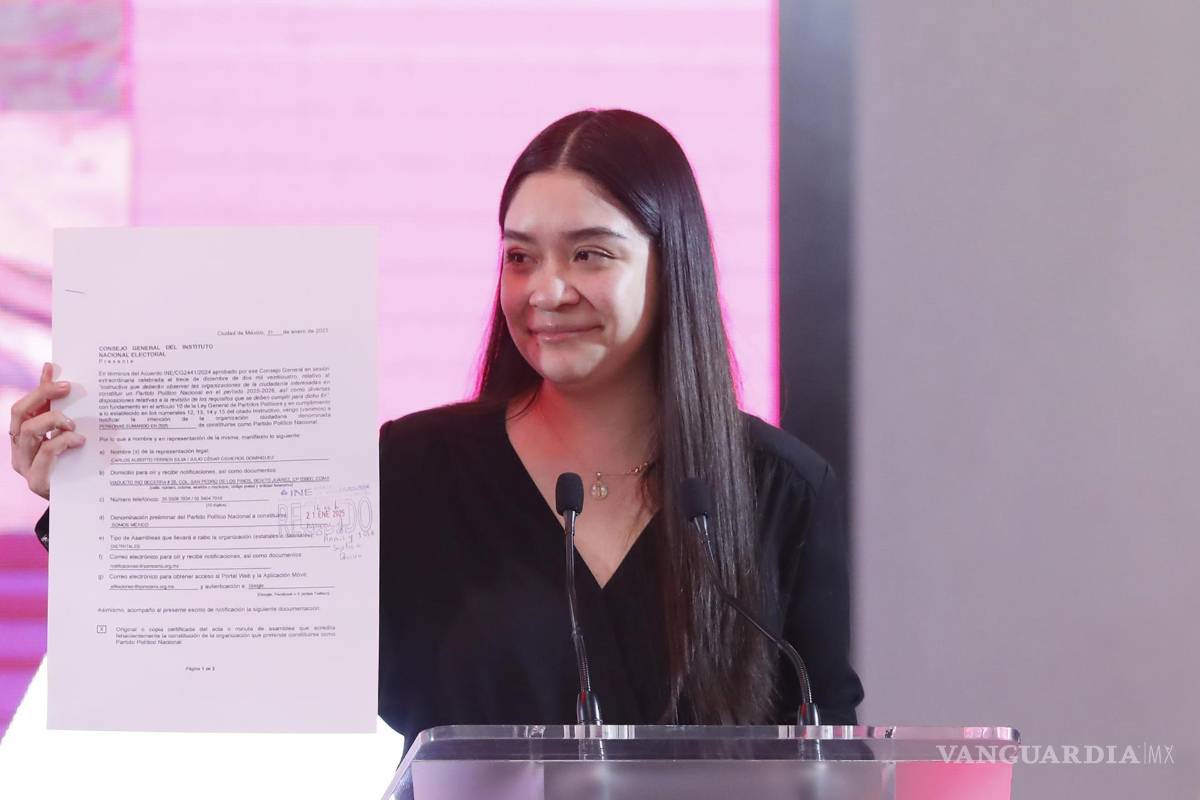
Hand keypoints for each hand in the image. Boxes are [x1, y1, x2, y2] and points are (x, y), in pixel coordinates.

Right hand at [9, 362, 85, 500]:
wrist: (78, 503)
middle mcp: (19, 450)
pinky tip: (80, 441)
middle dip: (42, 396)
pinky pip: (45, 452)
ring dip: (52, 419)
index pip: (23, 407)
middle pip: (20, 414)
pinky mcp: (37, 481)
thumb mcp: (66, 437)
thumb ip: (60, 411)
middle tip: (68, 388)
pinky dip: (63, 441)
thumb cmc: (73, 466)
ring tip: (73, 423)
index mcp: (23, 438)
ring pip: (27, 431)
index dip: (37, 387)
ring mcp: (25, 466)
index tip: (54, 369)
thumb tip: (54, 372)